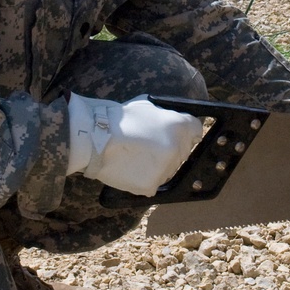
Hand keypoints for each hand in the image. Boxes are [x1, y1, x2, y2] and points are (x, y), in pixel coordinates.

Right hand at [67, 93, 203, 195]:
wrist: (94, 138)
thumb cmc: (118, 119)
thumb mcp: (147, 105)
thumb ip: (167, 115)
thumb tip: (176, 123)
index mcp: (178, 125)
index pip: (196, 131)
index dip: (185, 133)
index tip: (176, 136)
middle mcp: (177, 147)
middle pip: (182, 152)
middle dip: (168, 150)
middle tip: (146, 146)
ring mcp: (166, 168)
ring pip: (168, 170)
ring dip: (157, 166)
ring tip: (134, 157)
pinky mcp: (152, 184)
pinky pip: (153, 184)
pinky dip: (143, 179)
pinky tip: (130, 169)